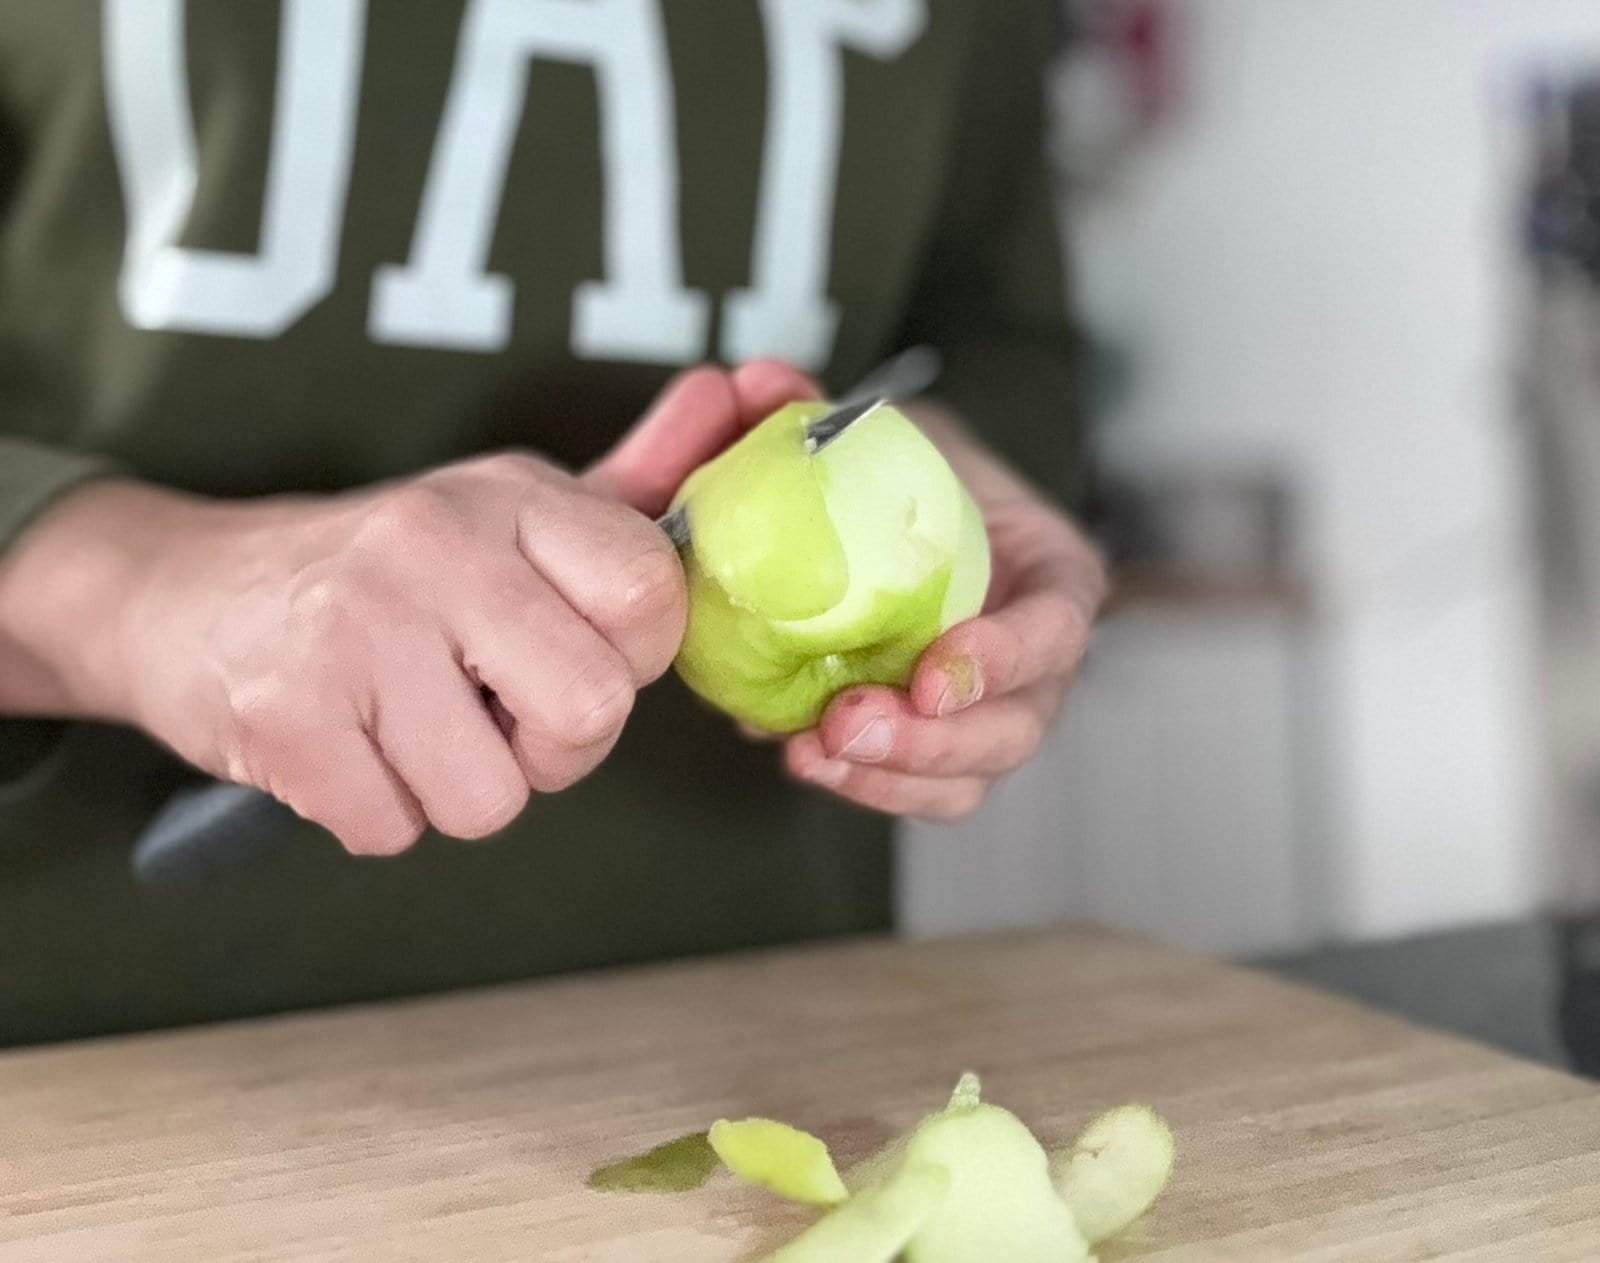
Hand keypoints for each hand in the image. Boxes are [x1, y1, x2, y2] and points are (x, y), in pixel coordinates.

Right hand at [0, 360, 814, 854]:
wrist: (179, 590)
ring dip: (456, 788)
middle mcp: (439, 542)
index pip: (654, 594)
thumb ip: (629, 484)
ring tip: (406, 724)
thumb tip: (740, 389)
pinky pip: (394, 829)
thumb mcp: (503, 512)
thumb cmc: (380, 570)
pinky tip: (345, 744)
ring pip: (493, 798)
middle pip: (592, 712)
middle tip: (491, 714)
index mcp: (511, 494)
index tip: (570, 655)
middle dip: (552, 749)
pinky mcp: (288, 713)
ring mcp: (357, 625)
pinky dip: (374, 811)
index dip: (629, 659)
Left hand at [784, 402, 1105, 820]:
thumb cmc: (918, 481)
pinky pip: (911, 788)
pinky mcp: (933, 749)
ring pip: (964, 781)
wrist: (900, 527)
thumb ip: (830, 414)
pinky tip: (797, 755)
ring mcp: (986, 716)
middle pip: (1015, 729)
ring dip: (890, 779)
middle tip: (849, 725)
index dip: (1004, 660)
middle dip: (936, 743)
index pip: (1057, 630)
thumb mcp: (894, 433)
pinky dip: (859, 784)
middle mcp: (1034, 663)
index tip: (933, 673)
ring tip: (812, 754)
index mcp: (1053, 579)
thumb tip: (759, 381)